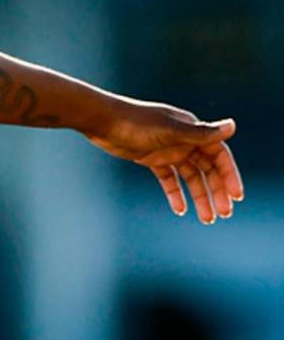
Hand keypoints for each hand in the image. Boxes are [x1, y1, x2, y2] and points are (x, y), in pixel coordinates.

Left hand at [86, 100, 242, 224]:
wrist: (102, 121)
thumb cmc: (136, 122)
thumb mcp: (170, 130)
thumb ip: (201, 133)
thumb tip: (233, 126)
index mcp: (192, 131)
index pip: (219, 156)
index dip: (230, 176)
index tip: (236, 197)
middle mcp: (184, 140)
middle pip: (207, 170)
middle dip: (217, 191)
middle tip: (224, 214)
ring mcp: (167, 150)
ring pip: (189, 177)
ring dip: (199, 196)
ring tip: (207, 219)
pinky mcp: (151, 158)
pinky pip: (168, 178)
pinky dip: (175, 193)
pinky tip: (180, 210)